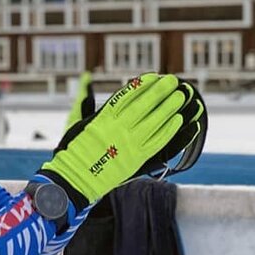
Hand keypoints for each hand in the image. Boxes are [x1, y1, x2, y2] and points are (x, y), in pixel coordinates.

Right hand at [40, 73, 203, 208]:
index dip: (143, 84)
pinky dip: (169, 131)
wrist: (75, 179)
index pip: (127, 95)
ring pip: (154, 122)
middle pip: (144, 106)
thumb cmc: (74, 150)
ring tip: (180, 96)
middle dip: (160, 91)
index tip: (154, 76)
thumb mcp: (75, 121)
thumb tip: (87, 77)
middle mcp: (117, 129)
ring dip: (169, 108)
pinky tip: (178, 120)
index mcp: (103, 118)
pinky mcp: (136, 160)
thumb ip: (84, 99)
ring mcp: (128, 145)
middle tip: (173, 81)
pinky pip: (157, 142)